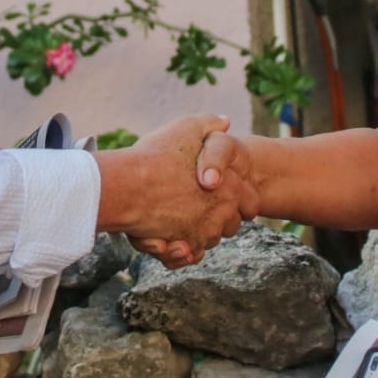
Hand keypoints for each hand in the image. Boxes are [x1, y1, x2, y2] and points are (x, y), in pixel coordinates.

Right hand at [98, 115, 247, 265]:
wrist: (126, 187)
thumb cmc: (154, 157)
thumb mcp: (186, 128)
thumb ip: (210, 124)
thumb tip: (225, 122)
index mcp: (230, 185)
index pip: (251, 202)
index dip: (238, 198)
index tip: (220, 193)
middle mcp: (222, 212)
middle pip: (231, 224)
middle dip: (218, 218)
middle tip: (195, 205)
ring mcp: (204, 233)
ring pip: (209, 240)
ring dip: (196, 233)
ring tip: (176, 218)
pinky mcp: (185, 248)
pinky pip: (190, 255)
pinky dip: (181, 250)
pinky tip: (168, 236)